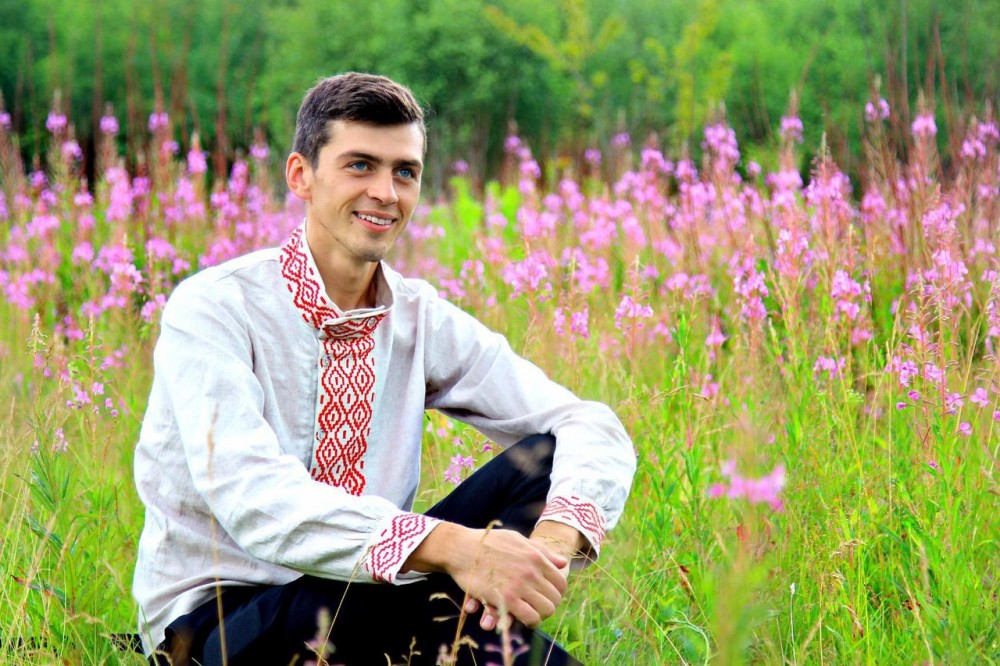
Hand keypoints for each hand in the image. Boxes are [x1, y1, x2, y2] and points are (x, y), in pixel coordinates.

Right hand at [444, 526, 568, 628]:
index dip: (557, 593)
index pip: (561, 582)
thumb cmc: (488, 542)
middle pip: (555, 598)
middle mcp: (532, 571)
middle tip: (539, 607)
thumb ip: (541, 551)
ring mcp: (520, 585)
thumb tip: (563, 562)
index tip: (547, 596)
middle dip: (549, 605)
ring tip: (533, 615)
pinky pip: (529, 617)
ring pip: (546, 609)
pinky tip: (523, 620)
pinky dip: (530, 622)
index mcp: (536, 557)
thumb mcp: (517, 540)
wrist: (461, 548)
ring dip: (541, 615)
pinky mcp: (506, 598)